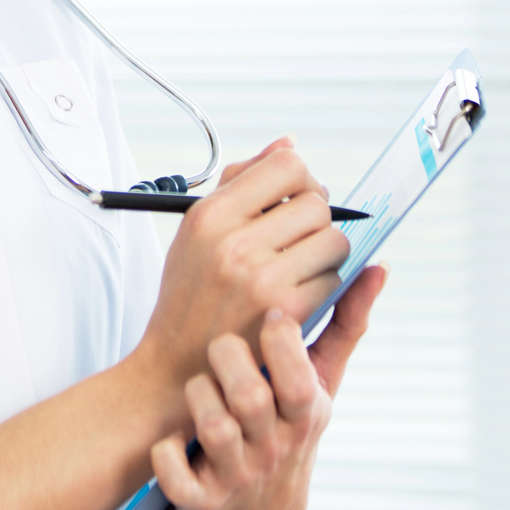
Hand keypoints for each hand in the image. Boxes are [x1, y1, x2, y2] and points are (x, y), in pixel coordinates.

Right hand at [133, 138, 350, 396]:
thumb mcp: (197, 230)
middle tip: (300, 239)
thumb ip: (242, 181)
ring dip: (326, 254)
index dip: (301, 179)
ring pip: (334, 241)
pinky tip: (299, 296)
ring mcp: (260, 277)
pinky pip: (334, 281)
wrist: (175, 367)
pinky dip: (325, 287)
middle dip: (317, 220)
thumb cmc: (190, 292)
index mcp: (210, 215)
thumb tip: (289, 143)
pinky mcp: (283, 312)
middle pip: (316, 203)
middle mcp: (233, 242)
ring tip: (301, 267)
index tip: (295, 199)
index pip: (285, 165)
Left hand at [150, 262, 387, 509]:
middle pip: (250, 398)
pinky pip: (176, 473)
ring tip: (199, 384)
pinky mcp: (200, 499)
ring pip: (213, 427)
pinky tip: (172, 436)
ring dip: (198, 396)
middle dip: (229, 360)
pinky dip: (167, 454)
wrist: (257, 506)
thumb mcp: (320, 383)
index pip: (297, 381)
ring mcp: (237, 474)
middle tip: (222, 343)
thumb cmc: (287, 422)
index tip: (270, 312)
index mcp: (304, 416)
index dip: (280, 343)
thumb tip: (375, 267)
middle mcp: (272, 447)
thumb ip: (344, 326)